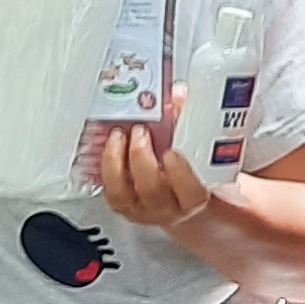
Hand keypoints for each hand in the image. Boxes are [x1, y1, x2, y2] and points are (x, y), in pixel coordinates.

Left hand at [97, 104, 218, 230]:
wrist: (181, 203)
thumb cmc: (192, 175)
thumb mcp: (200, 154)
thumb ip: (189, 125)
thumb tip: (177, 93)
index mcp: (193, 198)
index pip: (191, 193)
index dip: (179, 173)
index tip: (171, 151)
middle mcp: (167, 207)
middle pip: (152, 189)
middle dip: (141, 157)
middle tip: (139, 131)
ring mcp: (141, 209)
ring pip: (122, 194)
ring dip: (115, 161)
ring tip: (116, 135)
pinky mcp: (121, 206)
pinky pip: (108, 190)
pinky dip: (104, 167)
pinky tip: (106, 146)